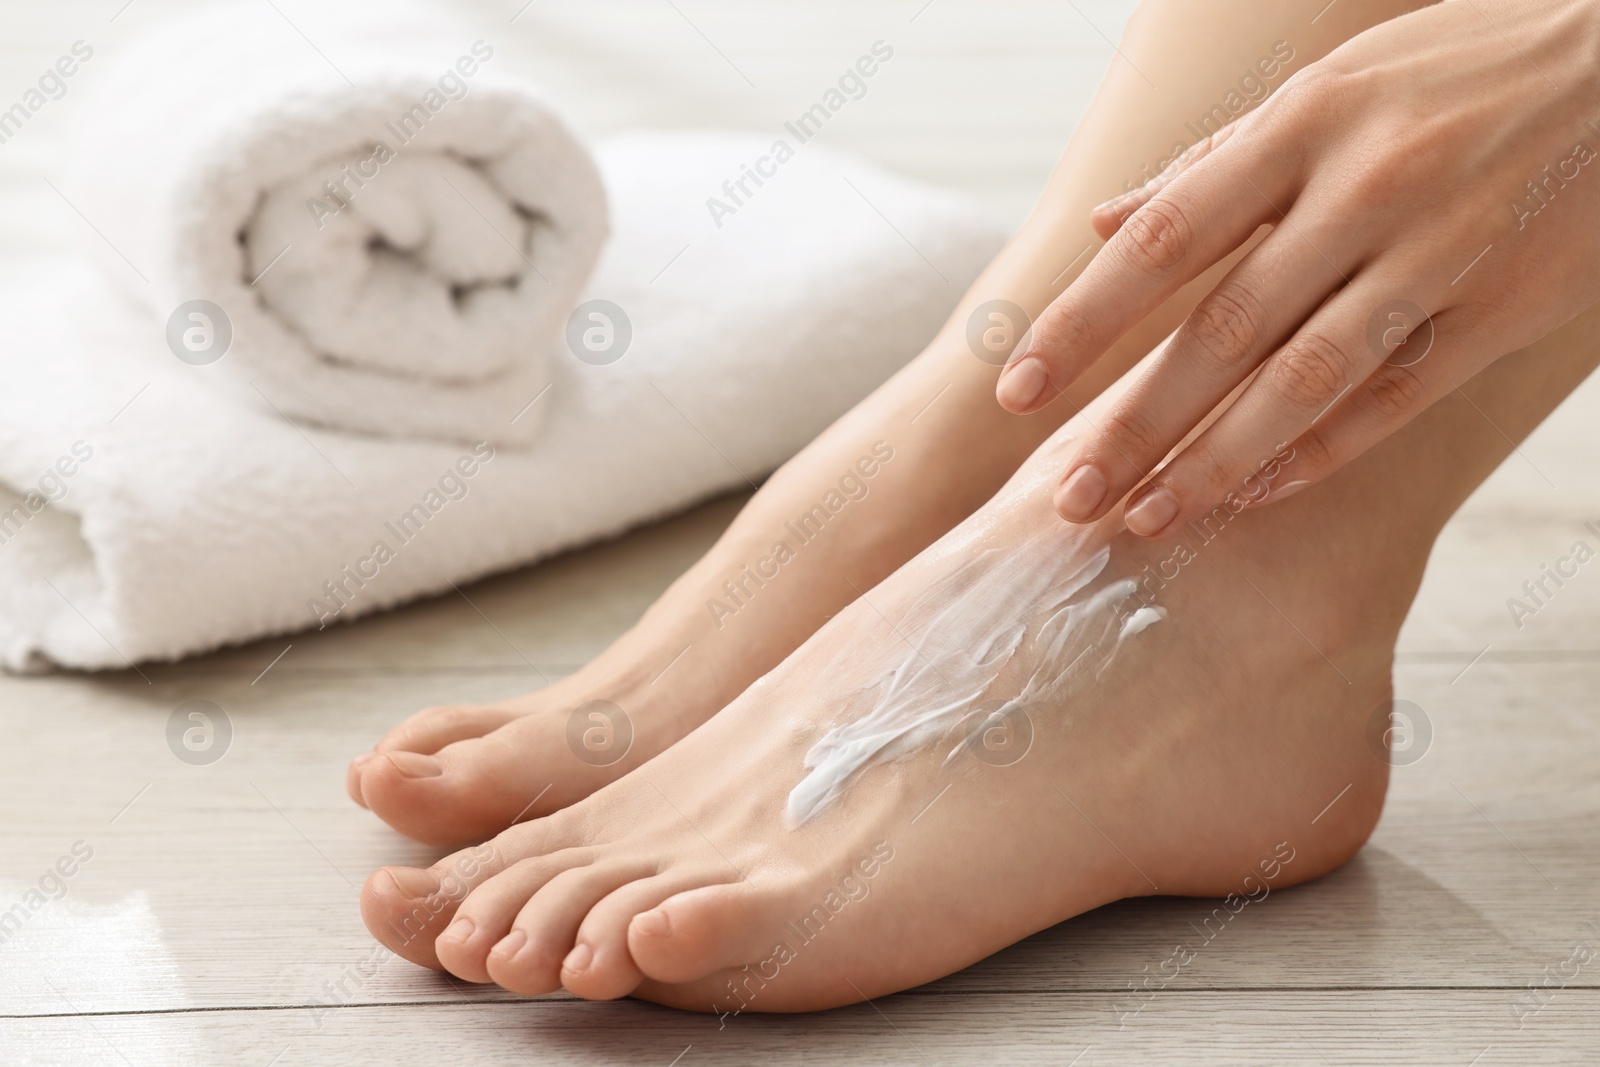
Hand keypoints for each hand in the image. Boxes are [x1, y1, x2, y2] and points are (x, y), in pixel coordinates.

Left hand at [999, 0, 1599, 535]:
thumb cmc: (1459, 70)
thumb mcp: (1331, 84)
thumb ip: (1215, 162)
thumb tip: (1105, 225)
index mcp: (1306, 123)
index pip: (1164, 240)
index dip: (1083, 323)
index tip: (1017, 390)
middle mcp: (1366, 189)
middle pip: (1222, 331)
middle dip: (1134, 423)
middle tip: (1069, 496)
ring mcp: (1441, 252)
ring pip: (1303, 381)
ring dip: (1215, 460)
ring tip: (1146, 517)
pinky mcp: (1505, 308)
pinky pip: (1394, 398)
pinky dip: (1318, 451)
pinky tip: (1251, 494)